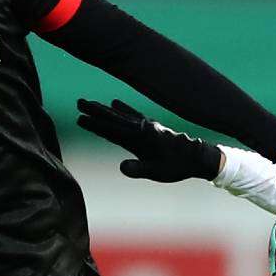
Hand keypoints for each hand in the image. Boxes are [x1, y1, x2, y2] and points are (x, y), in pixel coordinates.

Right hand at [75, 98, 222, 181]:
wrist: (197, 156)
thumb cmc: (177, 166)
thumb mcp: (157, 173)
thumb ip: (139, 169)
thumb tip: (122, 167)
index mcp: (140, 138)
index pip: (113, 130)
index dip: (96, 125)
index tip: (80, 118)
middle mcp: (142, 128)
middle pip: (114, 118)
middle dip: (96, 111)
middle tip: (79, 102)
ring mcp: (146, 125)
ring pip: (121, 115)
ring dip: (105, 109)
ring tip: (90, 103)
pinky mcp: (151, 126)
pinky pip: (133, 115)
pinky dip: (122, 109)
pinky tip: (114, 102)